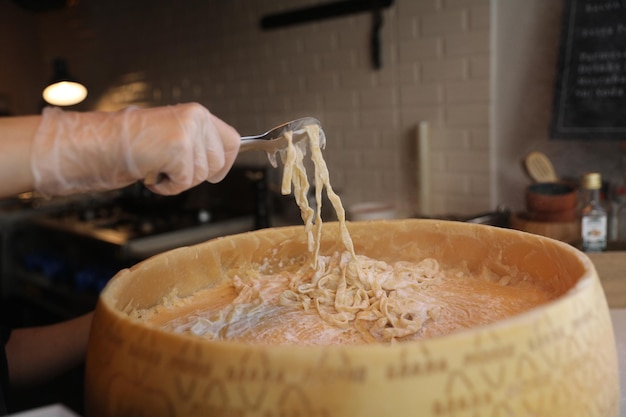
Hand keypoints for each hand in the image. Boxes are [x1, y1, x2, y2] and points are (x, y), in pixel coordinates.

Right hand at [31, 103, 240, 196]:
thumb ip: (196, 143)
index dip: (225, 162)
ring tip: (158, 168)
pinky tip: (152, 174)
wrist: (102, 142)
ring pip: (202, 175)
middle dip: (195, 175)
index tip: (215, 173)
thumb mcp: (172, 134)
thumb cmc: (131, 142)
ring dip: (179, 181)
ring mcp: (188, 133)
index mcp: (197, 113)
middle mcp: (197, 119)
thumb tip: (219, 163)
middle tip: (171, 169)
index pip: (233, 140)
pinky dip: (168, 187)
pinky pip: (185, 182)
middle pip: (218, 163)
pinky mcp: (179, 149)